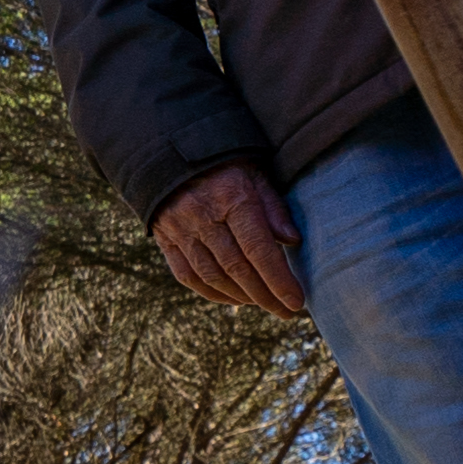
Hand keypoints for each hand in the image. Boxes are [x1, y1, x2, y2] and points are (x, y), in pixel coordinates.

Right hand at [152, 165, 309, 316]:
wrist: (168, 151)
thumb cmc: (223, 162)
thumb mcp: (255, 172)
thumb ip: (273, 206)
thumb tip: (292, 241)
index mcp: (231, 197)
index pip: (258, 248)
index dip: (278, 279)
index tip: (296, 302)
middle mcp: (203, 216)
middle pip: (237, 268)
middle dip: (265, 296)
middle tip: (286, 312)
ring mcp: (180, 230)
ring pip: (213, 276)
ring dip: (242, 296)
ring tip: (264, 304)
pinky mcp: (166, 239)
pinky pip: (188, 275)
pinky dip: (213, 293)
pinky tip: (235, 299)